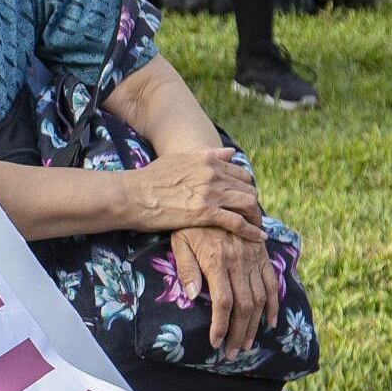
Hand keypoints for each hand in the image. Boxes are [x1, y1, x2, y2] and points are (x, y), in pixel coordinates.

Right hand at [127, 147, 263, 237]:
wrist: (133, 195)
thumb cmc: (150, 178)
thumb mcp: (179, 159)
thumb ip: (207, 155)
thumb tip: (230, 152)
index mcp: (208, 160)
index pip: (240, 173)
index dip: (245, 188)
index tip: (244, 199)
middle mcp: (213, 174)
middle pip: (248, 188)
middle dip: (253, 203)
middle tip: (252, 216)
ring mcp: (211, 193)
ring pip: (248, 203)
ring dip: (256, 217)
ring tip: (257, 228)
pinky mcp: (206, 213)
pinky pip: (238, 222)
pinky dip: (251, 231)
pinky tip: (258, 238)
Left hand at [171, 227, 281, 359]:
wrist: (213, 195)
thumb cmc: (189, 223)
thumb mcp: (180, 242)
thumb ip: (186, 269)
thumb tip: (193, 297)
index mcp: (217, 261)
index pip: (223, 302)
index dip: (221, 326)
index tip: (216, 344)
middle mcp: (239, 261)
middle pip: (244, 306)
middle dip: (238, 333)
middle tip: (232, 353)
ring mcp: (253, 258)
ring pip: (260, 298)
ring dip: (255, 325)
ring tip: (247, 344)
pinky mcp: (262, 255)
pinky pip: (271, 283)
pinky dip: (273, 304)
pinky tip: (270, 322)